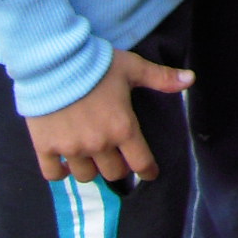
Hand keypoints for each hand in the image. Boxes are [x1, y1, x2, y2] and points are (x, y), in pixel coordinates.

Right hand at [25, 49, 191, 183]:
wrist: (54, 61)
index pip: (141, 162)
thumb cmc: (97, 64)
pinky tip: (65, 165)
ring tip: (92, 157)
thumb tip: (191, 79)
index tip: (150, 173)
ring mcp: (71, 148)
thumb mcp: (133, 68)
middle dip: (120, 167)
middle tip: (118, 157)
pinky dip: (61, 172)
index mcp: (123, 128)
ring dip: (92, 169)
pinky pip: (53, 173)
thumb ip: (161, 78)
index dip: (148, 171)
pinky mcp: (46, 147)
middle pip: (114, 173)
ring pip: (86, 176)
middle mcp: (99, 144)